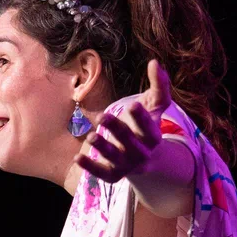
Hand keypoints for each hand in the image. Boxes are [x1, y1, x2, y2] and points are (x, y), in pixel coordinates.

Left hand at [74, 59, 171, 182]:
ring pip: (115, 158)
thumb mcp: (154, 106)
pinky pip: (102, 173)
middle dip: (117, 130)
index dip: (141, 118)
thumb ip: (158, 85)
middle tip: (103, 116)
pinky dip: (90, 167)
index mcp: (153, 136)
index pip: (149, 128)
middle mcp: (141, 153)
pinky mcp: (113, 174)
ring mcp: (127, 165)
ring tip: (92, 137)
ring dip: (103, 148)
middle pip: (130, 142)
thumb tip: (154, 62)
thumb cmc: (147, 126)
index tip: (132, 105)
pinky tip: (78, 157)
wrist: (146, 159)